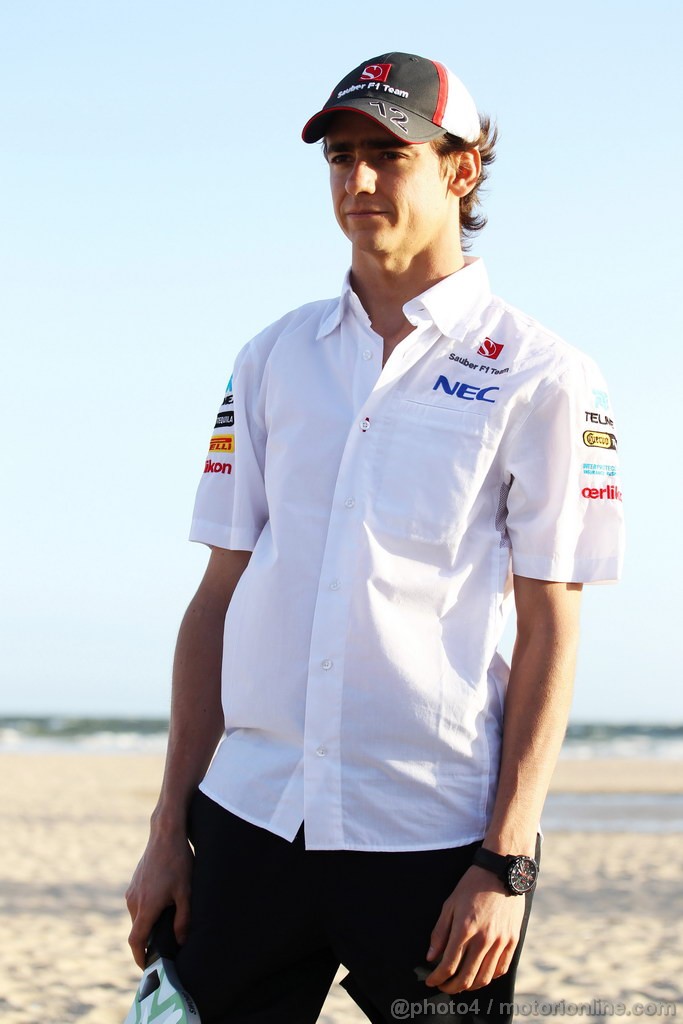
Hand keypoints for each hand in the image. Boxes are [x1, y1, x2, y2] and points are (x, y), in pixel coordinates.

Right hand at [125, 827, 193, 967]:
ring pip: (137, 916)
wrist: (165, 834)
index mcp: (145, 907)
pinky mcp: (134, 882)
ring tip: (166, 923)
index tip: (146, 967)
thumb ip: (183, 919)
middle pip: (137, 930)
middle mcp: (134, 901)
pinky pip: (138, 903)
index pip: (136, 941)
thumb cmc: (178, 862)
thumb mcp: (186, 892)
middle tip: (164, 946)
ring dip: (148, 923)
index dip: (140, 957)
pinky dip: (147, 910)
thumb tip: (180, 941)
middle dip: (148, 940)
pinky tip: (164, 903)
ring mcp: (132, 890)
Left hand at [424, 865, 525, 992]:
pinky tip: (480, 974)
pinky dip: (489, 977)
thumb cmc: (472, 885)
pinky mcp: (512, 941)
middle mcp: (483, 939)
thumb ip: (440, 932)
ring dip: (469, 986)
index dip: (437, 978)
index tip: (431, 981)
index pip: (448, 965)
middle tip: (443, 986)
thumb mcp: (450, 904)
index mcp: (465, 929)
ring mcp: (500, 941)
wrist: (501, 872)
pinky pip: (501, 969)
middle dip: (451, 987)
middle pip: (466, 977)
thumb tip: (431, 956)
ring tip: (460, 983)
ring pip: (484, 978)